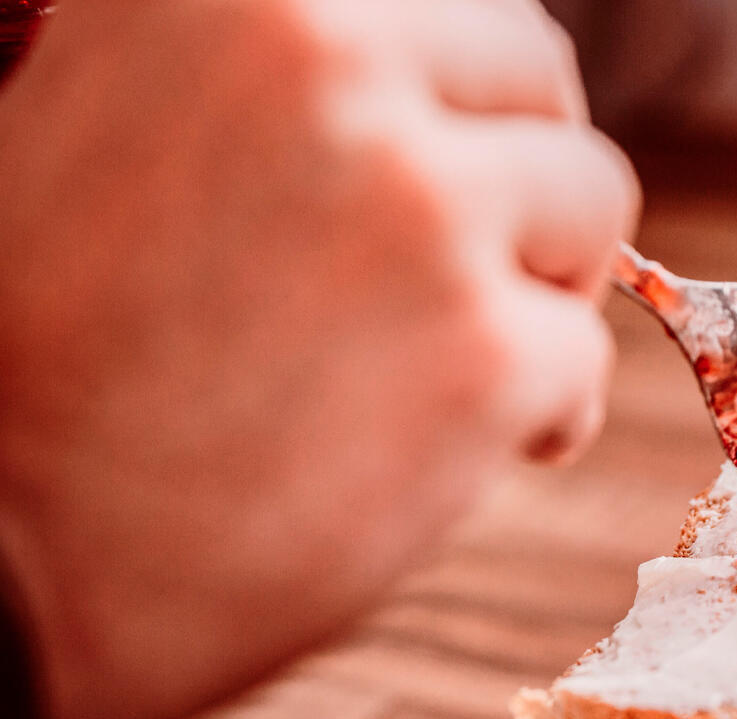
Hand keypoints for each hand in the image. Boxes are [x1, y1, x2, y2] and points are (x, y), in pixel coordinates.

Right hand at [0, 0, 637, 718]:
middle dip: (519, 184)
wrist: (5, 558)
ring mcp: (420, 205)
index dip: (464, 105)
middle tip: (450, 275)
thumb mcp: (121, 114)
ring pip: (590, 209)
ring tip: (427, 363)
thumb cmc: (55, 351)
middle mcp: (332, 55)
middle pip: (542, 87)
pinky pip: (583, 355)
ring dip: (536, 289)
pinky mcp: (484, 353)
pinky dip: (538, 413)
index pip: (468, 11)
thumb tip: (424, 70)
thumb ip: (271, 71)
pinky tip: (438, 453)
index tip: (439, 169)